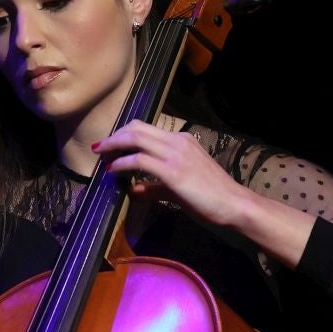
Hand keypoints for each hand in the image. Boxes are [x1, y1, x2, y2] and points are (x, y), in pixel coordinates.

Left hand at [94, 122, 315, 268]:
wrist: (233, 204)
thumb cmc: (210, 197)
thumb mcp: (178, 188)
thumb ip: (154, 186)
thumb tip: (133, 189)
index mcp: (181, 140)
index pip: (146, 128)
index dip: (123, 133)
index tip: (110, 144)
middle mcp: (177, 141)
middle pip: (137, 128)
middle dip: (114, 136)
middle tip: (99, 147)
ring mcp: (175, 154)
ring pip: (136, 138)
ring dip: (114, 146)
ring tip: (101, 156)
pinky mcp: (172, 171)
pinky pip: (139, 160)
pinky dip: (122, 164)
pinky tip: (114, 171)